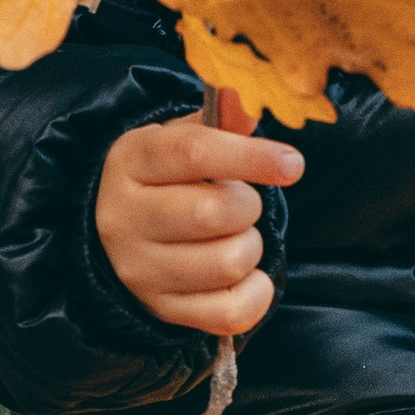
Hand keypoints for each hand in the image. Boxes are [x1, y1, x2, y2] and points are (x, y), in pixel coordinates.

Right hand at [94, 116, 302, 338]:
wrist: (122, 234)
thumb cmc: (167, 179)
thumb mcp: (181, 139)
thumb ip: (219, 121)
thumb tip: (243, 102)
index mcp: (130, 161)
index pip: (194, 154)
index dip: (251, 157)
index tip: (292, 164)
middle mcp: (125, 218)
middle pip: (213, 212)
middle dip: (248, 206)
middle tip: (242, 204)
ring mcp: (139, 270)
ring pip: (227, 264)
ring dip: (250, 248)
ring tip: (235, 237)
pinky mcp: (161, 309)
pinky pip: (230, 312)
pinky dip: (256, 294)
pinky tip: (247, 275)